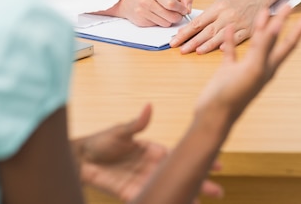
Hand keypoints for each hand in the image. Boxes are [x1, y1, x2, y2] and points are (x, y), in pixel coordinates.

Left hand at [78, 104, 222, 200]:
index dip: (195, 158)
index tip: (216, 162)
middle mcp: (152, 167)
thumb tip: (149, 107)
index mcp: (152, 150)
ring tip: (201, 203)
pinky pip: (152, 199)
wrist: (82, 159)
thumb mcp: (120, 131)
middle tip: (218, 191)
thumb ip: (137, 124)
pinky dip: (166, 202)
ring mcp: (144, 181)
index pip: (178, 155)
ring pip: (170, 190)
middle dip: (198, 182)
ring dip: (185, 196)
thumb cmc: (101, 141)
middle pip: (179, 176)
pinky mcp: (133, 194)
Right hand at [113, 0, 193, 26]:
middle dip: (177, 16)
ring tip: (164, 13)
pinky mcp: (141, 22)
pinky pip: (158, 26)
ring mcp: (143, 12)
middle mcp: (147, 1)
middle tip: (176, 13)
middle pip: (171, 16)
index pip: (171, 3)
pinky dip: (160, 23)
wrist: (127, 0)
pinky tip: (155, 16)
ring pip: (166, 23)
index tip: (184, 9)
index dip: (181, 8)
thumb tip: (188, 9)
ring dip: (169, 20)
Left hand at [170, 0, 287, 53]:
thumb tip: (189, 30)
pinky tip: (219, 49)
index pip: (197, 22)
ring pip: (220, 35)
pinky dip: (228, 43)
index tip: (175, 40)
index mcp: (217, 8)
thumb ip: (206, 17)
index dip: (185, 32)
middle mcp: (226, 15)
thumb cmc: (234, 2)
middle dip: (192, 41)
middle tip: (181, 49)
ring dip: (207, 45)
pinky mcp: (248, 30)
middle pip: (207, 31)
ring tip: (195, 51)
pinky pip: (237, 38)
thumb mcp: (218, 4)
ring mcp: (237, 23)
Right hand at [195, 5, 300, 119]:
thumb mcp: (253, 68)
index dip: (298, 30)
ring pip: (254, 42)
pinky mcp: (228, 70)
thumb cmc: (235, 94)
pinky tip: (228, 29)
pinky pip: (232, 51)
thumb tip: (278, 26)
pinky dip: (231, 39)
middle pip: (273, 39)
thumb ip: (264, 46)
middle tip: (287, 6)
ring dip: (258, 27)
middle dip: (281, 23)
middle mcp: (260, 66)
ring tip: (262, 11)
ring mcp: (244, 68)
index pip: (288, 44)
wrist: (214, 114)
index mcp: (269, 66)